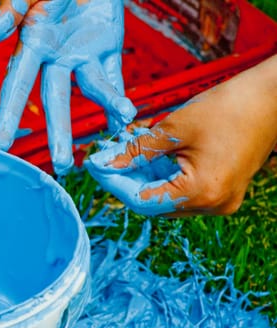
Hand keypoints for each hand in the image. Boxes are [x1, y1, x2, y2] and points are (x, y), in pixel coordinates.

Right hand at [0, 0, 136, 174]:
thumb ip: (8, 11)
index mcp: (33, 43)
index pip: (16, 85)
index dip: (7, 114)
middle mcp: (55, 56)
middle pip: (54, 99)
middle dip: (58, 131)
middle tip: (61, 165)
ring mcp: (82, 55)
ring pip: (91, 90)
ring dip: (105, 107)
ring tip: (120, 125)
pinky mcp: (106, 49)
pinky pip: (114, 78)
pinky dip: (118, 99)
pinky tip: (124, 121)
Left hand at [85, 54, 276, 215]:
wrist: (272, 97)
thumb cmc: (228, 107)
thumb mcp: (174, 128)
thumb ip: (137, 150)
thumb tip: (106, 163)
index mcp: (203, 192)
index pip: (142, 200)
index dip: (114, 183)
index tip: (95, 166)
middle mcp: (213, 204)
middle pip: (154, 201)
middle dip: (128, 177)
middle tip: (108, 155)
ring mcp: (220, 200)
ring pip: (166, 196)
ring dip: (144, 174)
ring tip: (128, 149)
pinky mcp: (223, 190)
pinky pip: (183, 189)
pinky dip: (163, 173)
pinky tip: (149, 153)